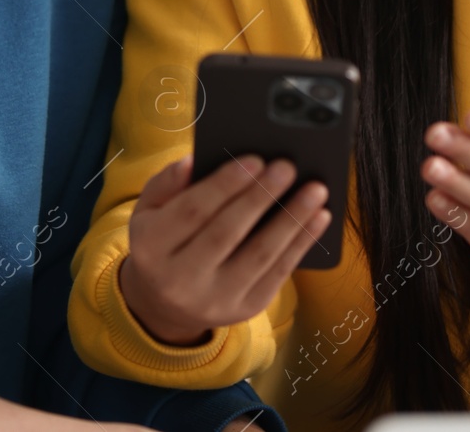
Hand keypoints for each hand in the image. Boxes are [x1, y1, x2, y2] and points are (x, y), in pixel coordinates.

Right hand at [118, 154, 330, 345]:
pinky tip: (319, 217)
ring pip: (259, 256)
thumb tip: (192, 162)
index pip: (190, 212)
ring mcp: (214, 300)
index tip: (255, 159)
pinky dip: (302, 243)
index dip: (224, 185)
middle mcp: (179, 280)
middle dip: (260, 197)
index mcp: (149, 249)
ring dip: (292, 220)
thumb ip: (167, 184)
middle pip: (226, 233)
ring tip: (315, 190)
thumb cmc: (163, 241)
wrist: (165, 305)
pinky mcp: (245, 309)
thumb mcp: (149, 210)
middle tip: (287, 166)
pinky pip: (278, 273)